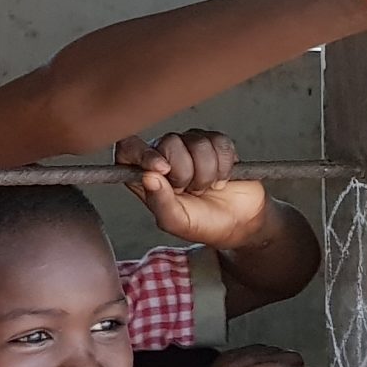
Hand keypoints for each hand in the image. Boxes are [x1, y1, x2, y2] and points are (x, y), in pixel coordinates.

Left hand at [117, 128, 269, 247]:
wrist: (238, 224)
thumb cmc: (201, 223)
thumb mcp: (176, 221)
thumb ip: (160, 202)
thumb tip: (148, 177)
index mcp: (145, 174)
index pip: (129, 149)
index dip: (142, 153)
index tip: (162, 169)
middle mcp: (164, 155)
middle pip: (169, 142)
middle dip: (185, 172)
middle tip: (191, 191)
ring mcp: (190, 146)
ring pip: (197, 142)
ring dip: (206, 172)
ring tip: (205, 188)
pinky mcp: (215, 143)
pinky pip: (220, 142)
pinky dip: (224, 165)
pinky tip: (220, 180)